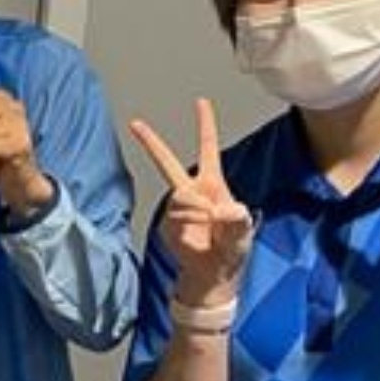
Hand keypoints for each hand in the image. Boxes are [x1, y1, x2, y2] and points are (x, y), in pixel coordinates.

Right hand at [127, 98, 253, 306]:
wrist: (211, 278)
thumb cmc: (230, 253)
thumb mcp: (243, 235)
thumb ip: (237, 221)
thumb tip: (224, 210)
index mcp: (213, 186)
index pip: (208, 149)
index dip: (205, 126)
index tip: (200, 102)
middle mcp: (192, 192)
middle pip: (167, 163)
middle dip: (151, 143)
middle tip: (136, 123)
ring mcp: (177, 209)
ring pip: (179, 198)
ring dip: (194, 213)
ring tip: (207, 230)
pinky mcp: (166, 225)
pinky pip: (173, 218)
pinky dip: (186, 227)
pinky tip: (194, 240)